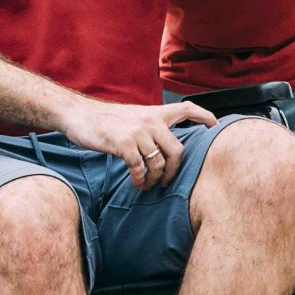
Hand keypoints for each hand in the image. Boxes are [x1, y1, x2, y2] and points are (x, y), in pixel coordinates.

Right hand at [63, 97, 215, 190]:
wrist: (79, 115)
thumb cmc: (106, 120)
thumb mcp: (134, 116)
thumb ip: (151, 127)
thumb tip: (164, 148)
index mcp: (155, 113)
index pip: (187, 108)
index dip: (204, 116)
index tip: (215, 126)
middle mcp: (150, 121)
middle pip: (177, 151)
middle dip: (174, 172)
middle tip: (166, 183)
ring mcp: (138, 132)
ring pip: (159, 163)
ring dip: (154, 180)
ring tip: (145, 186)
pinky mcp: (124, 144)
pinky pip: (140, 168)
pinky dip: (139, 180)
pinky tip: (136, 182)